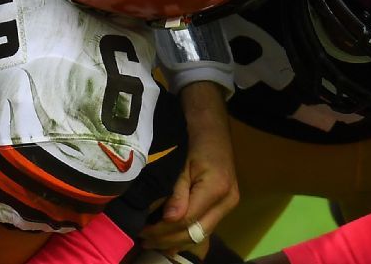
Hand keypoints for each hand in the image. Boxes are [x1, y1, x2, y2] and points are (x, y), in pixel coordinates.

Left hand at [140, 82, 238, 254]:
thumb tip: (169, 219)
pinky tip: (169, 242)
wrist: (212, 128)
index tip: (142, 230)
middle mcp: (227, 201)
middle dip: (168, 240)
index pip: (188, 220)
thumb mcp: (181, 163)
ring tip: (152, 242)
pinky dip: (186, 236)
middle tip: (143, 239)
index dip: (164, 229)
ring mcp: (228, 205)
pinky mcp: (224, 206)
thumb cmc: (194, 140)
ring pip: (200, 234)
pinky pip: (204, 228)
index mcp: (217, 188)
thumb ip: (177, 192)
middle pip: (195, 232)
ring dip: (175, 241)